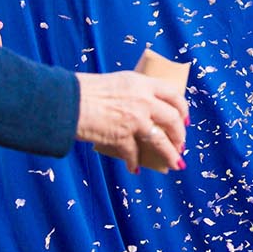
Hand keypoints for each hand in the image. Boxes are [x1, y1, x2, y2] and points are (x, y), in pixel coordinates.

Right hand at [74, 70, 188, 172]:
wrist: (66, 101)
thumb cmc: (85, 90)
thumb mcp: (117, 82)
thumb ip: (133, 93)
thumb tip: (143, 107)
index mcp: (143, 84)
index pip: (174, 95)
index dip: (183, 109)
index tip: (186, 120)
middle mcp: (144, 101)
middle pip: (173, 119)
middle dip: (180, 134)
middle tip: (181, 144)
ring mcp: (135, 119)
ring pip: (161, 140)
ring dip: (169, 153)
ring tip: (175, 162)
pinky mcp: (121, 136)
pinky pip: (133, 153)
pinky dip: (134, 163)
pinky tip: (135, 169)